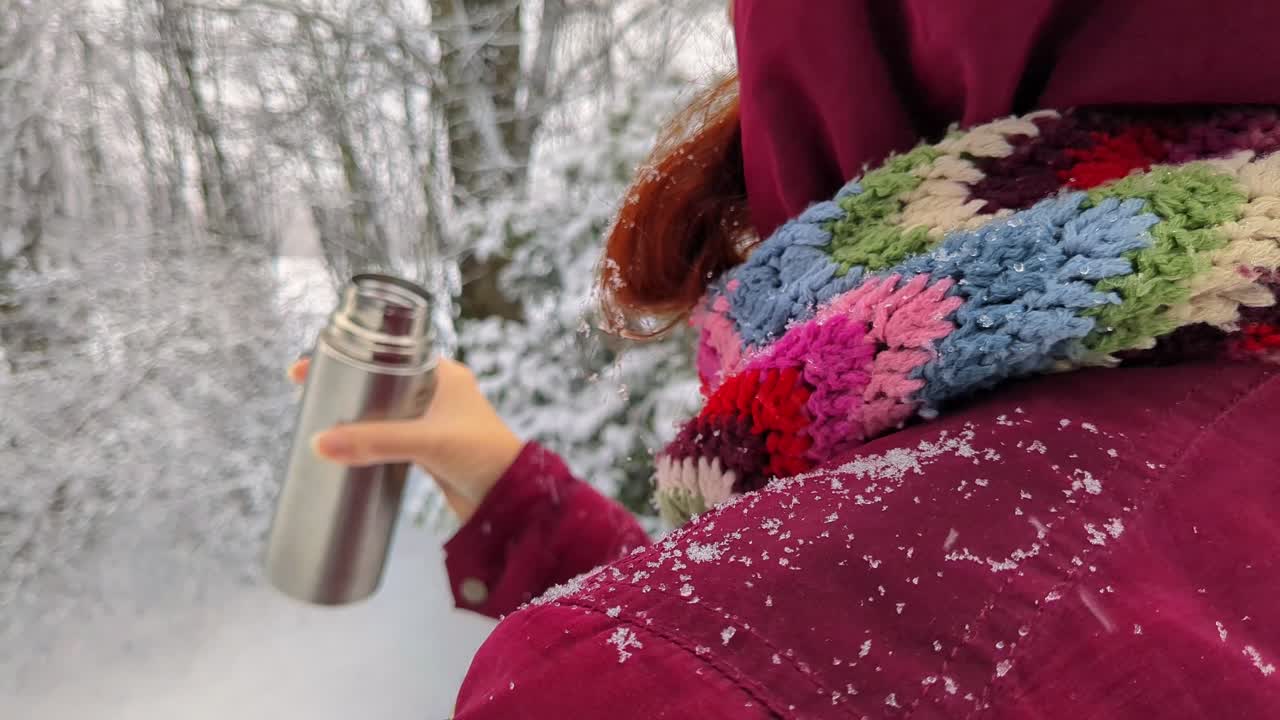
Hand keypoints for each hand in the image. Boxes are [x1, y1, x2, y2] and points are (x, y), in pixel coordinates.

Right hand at [287, 356, 523, 521]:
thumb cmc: (484, 456)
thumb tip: (320, 443)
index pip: (387, 355)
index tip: (311, 365)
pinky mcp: (430, 452)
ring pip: (385, 412)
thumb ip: (376, 441)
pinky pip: (392, 439)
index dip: (351, 357)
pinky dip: (370, 440)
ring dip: (357, 416)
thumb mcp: (428, 442)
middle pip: (381, 383)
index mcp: (443, 374)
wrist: (514, 500)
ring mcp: (434, 423)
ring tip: (318, 419)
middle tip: (307, 393)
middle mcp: (438, 393)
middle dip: (347, 386)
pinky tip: (347, 448)